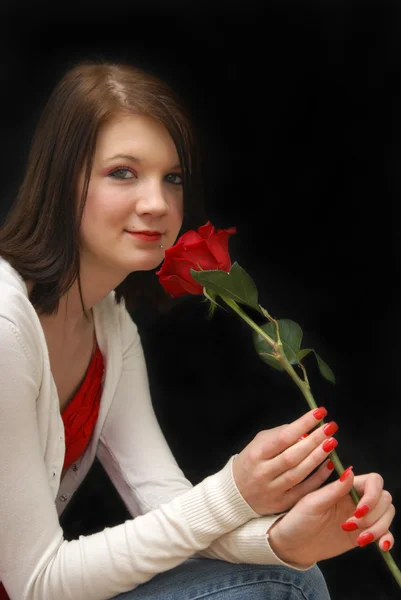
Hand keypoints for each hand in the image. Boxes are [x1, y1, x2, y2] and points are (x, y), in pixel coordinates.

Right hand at [232, 407, 338, 513]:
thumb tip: (304, 429)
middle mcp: (263, 472)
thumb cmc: (252, 461)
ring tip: (332, 442)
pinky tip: (329, 465)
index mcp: (257, 454)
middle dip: (314, 440)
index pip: (282, 438)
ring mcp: (273, 490)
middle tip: (330, 427)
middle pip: (292, 456)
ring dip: (318, 457)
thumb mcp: (258, 443)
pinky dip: (318, 478)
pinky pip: (304, 490)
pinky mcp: (282, 503)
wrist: (236, 494)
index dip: (302, 425)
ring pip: (299, 473)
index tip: (319, 413)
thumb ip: (279, 435)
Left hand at [267, 468, 394, 566]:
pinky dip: (387, 538)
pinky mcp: (363, 534)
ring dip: (379, 527)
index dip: (373, 495)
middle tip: (351, 525)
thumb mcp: (312, 503)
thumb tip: (351, 471)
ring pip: (387, 515)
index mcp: (344, 487)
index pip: (373, 481)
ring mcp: (361, 517)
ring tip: (359, 538)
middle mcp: (356, 499)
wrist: (293, 545)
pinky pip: (385, 533)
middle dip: (374, 514)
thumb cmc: (297, 520)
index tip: (359, 510)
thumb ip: (334, 490)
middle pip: (384, 499)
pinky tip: (381, 546)